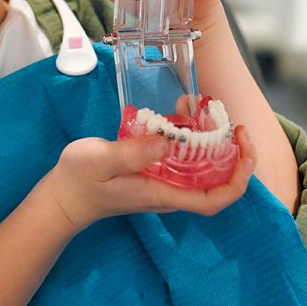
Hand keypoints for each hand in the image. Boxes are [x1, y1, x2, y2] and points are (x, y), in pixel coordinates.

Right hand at [43, 125, 255, 232]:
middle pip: (217, 181)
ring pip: (201, 166)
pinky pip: (182, 156)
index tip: (243, 146)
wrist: (63, 196)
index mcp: (162, 194)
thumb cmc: (79, 181)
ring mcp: (162, 181)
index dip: (239, 177)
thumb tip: (168, 142)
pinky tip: (181, 114)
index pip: (215, 198)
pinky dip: (190, 136)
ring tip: (203, 108)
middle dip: (232, 153)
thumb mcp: (99, 161)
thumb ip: (132, 153)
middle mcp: (169, 191)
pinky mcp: (153, 170)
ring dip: (211, 139)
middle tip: (229, 119)